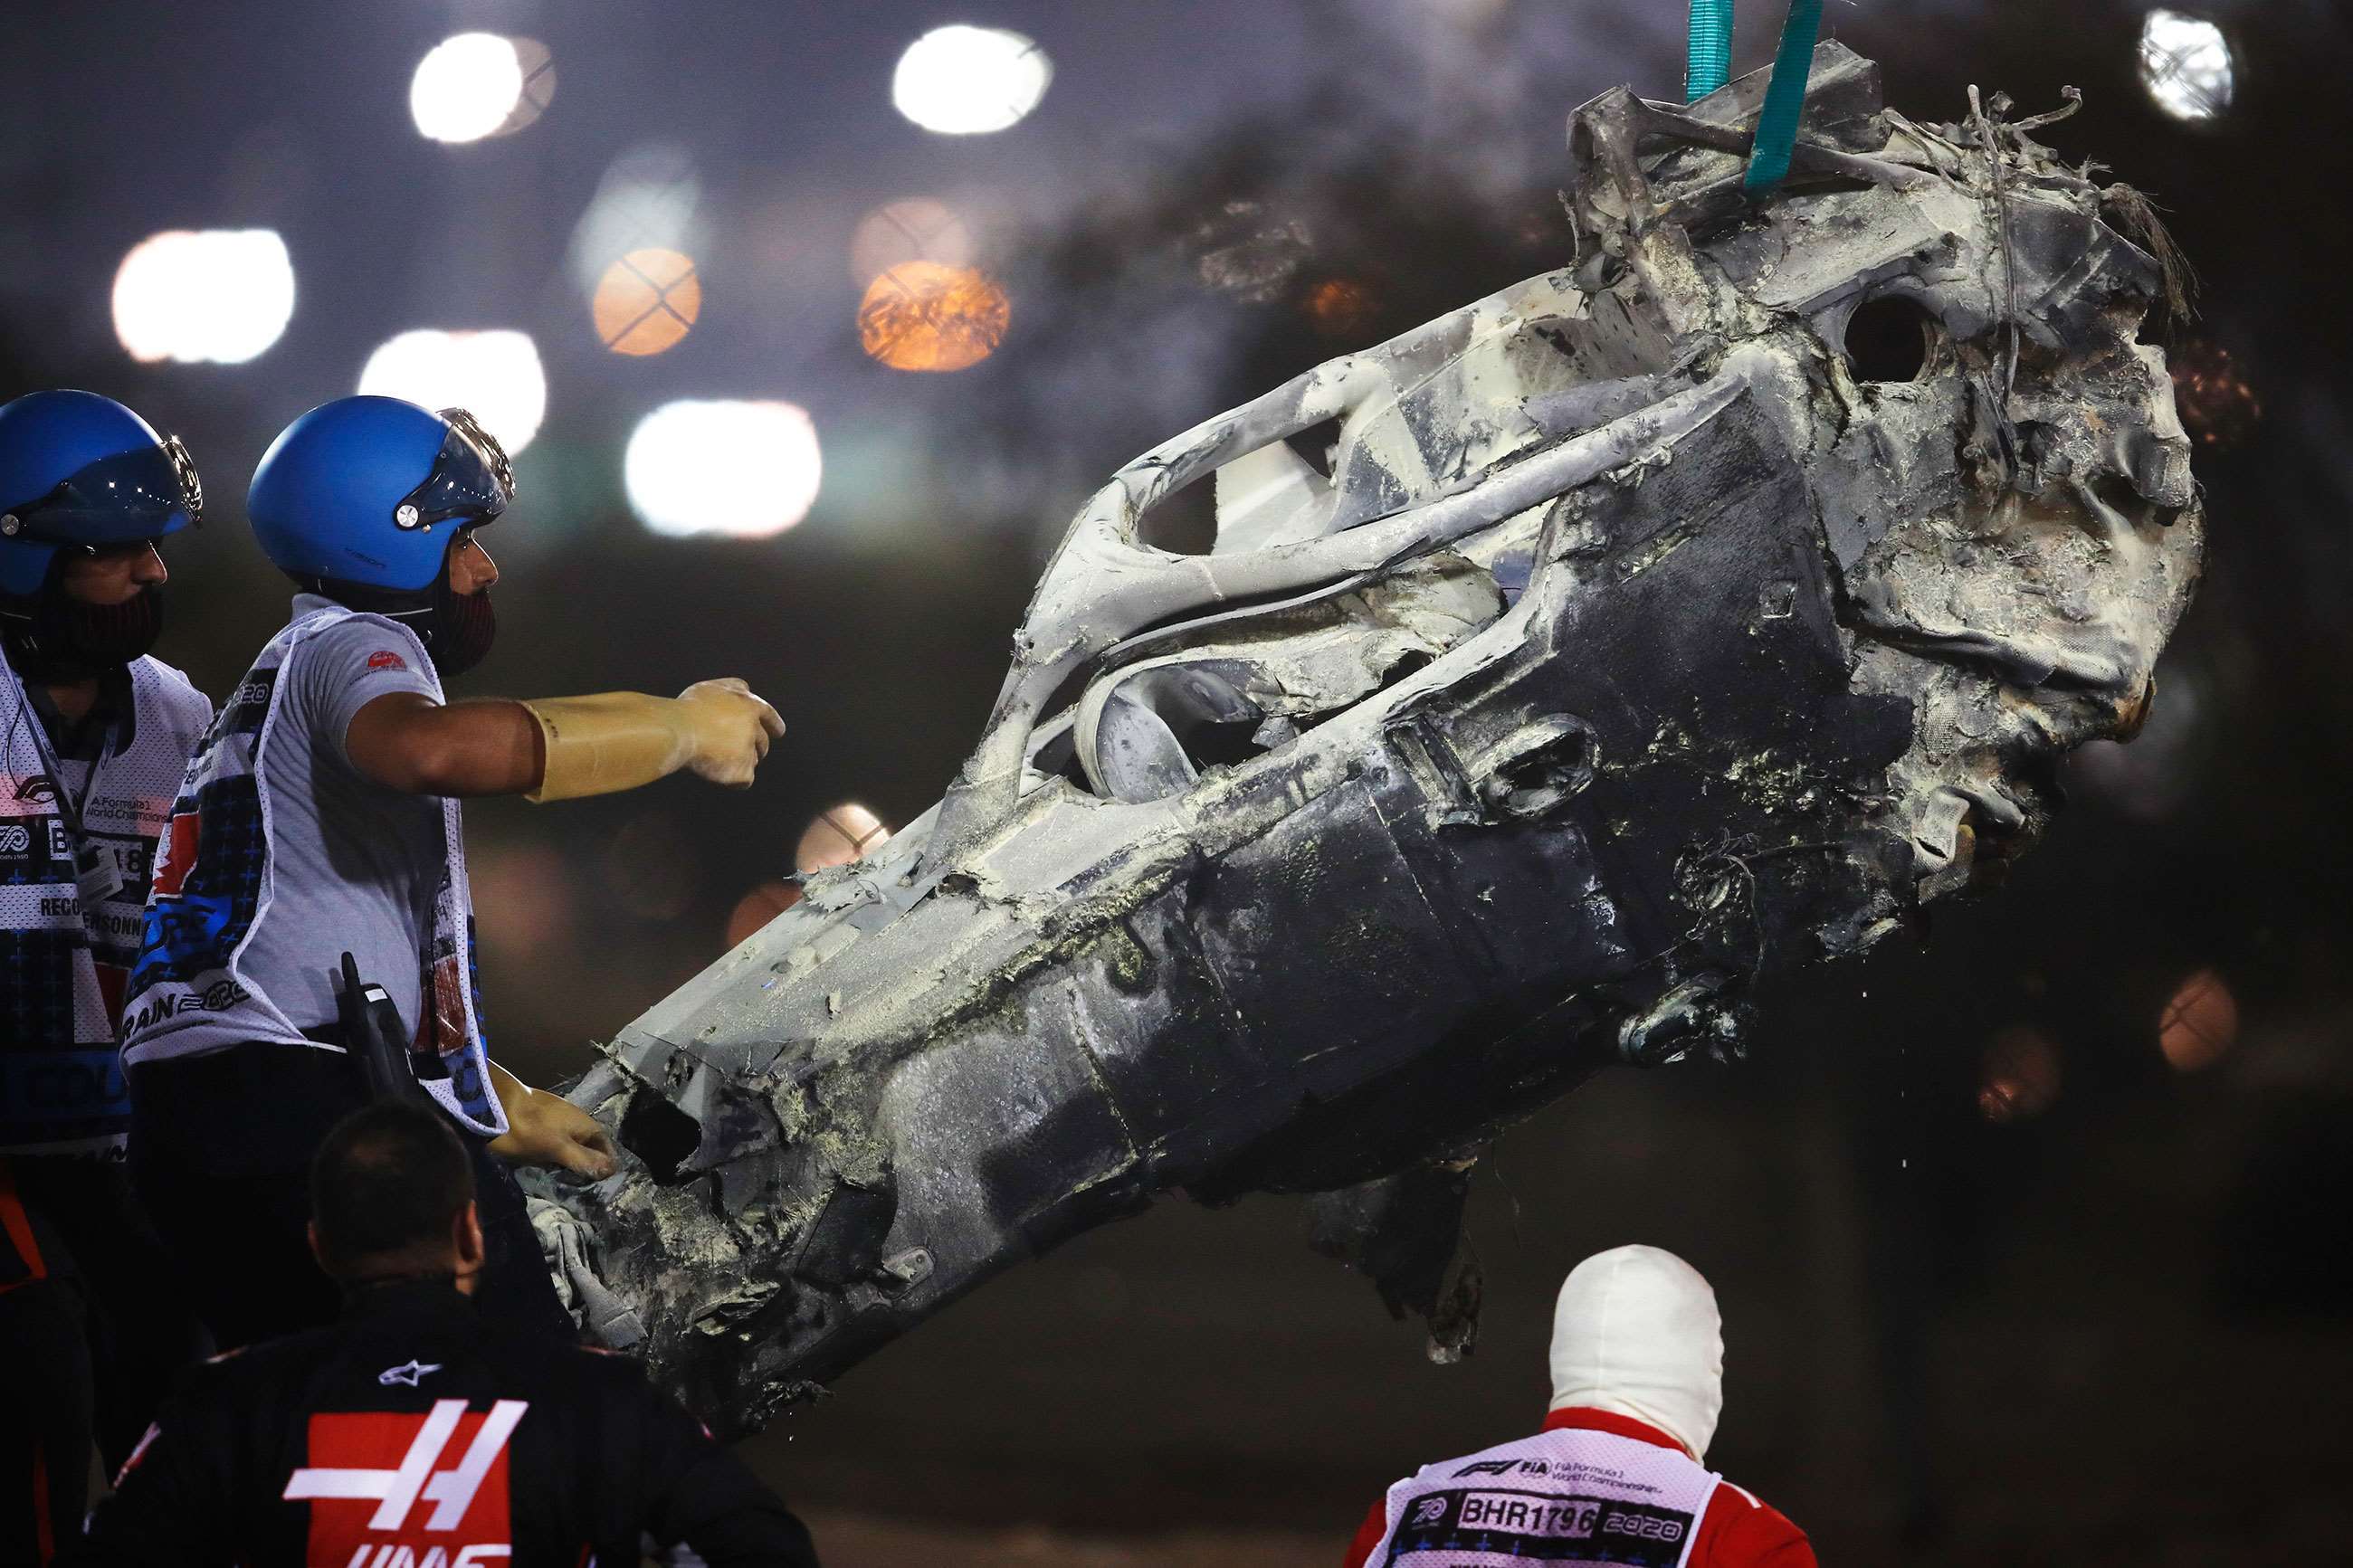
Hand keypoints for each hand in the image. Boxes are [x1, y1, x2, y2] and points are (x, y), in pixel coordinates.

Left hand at [488, 1089, 618, 1178]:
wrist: (493, 1106)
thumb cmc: (529, 1128)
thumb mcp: (558, 1147)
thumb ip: (584, 1160)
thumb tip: (611, 1171)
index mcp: (586, 1125)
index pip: (607, 1151)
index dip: (605, 1169)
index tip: (597, 1190)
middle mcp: (575, 1125)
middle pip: (589, 1153)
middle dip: (585, 1171)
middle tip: (577, 1192)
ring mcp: (556, 1127)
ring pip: (570, 1153)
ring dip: (567, 1168)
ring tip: (561, 1187)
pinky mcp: (538, 1132)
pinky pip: (553, 1150)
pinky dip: (552, 1162)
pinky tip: (545, 1173)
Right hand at [675, 678, 784, 786]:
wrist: (679, 730)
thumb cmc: (689, 709)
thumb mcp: (713, 687)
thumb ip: (732, 688)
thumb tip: (745, 689)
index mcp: (749, 705)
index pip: (768, 715)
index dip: (774, 724)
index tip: (778, 731)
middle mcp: (753, 728)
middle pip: (763, 741)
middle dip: (756, 747)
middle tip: (741, 751)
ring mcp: (748, 750)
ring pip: (753, 760)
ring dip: (742, 762)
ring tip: (719, 760)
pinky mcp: (741, 771)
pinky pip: (744, 781)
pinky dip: (733, 780)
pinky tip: (719, 775)